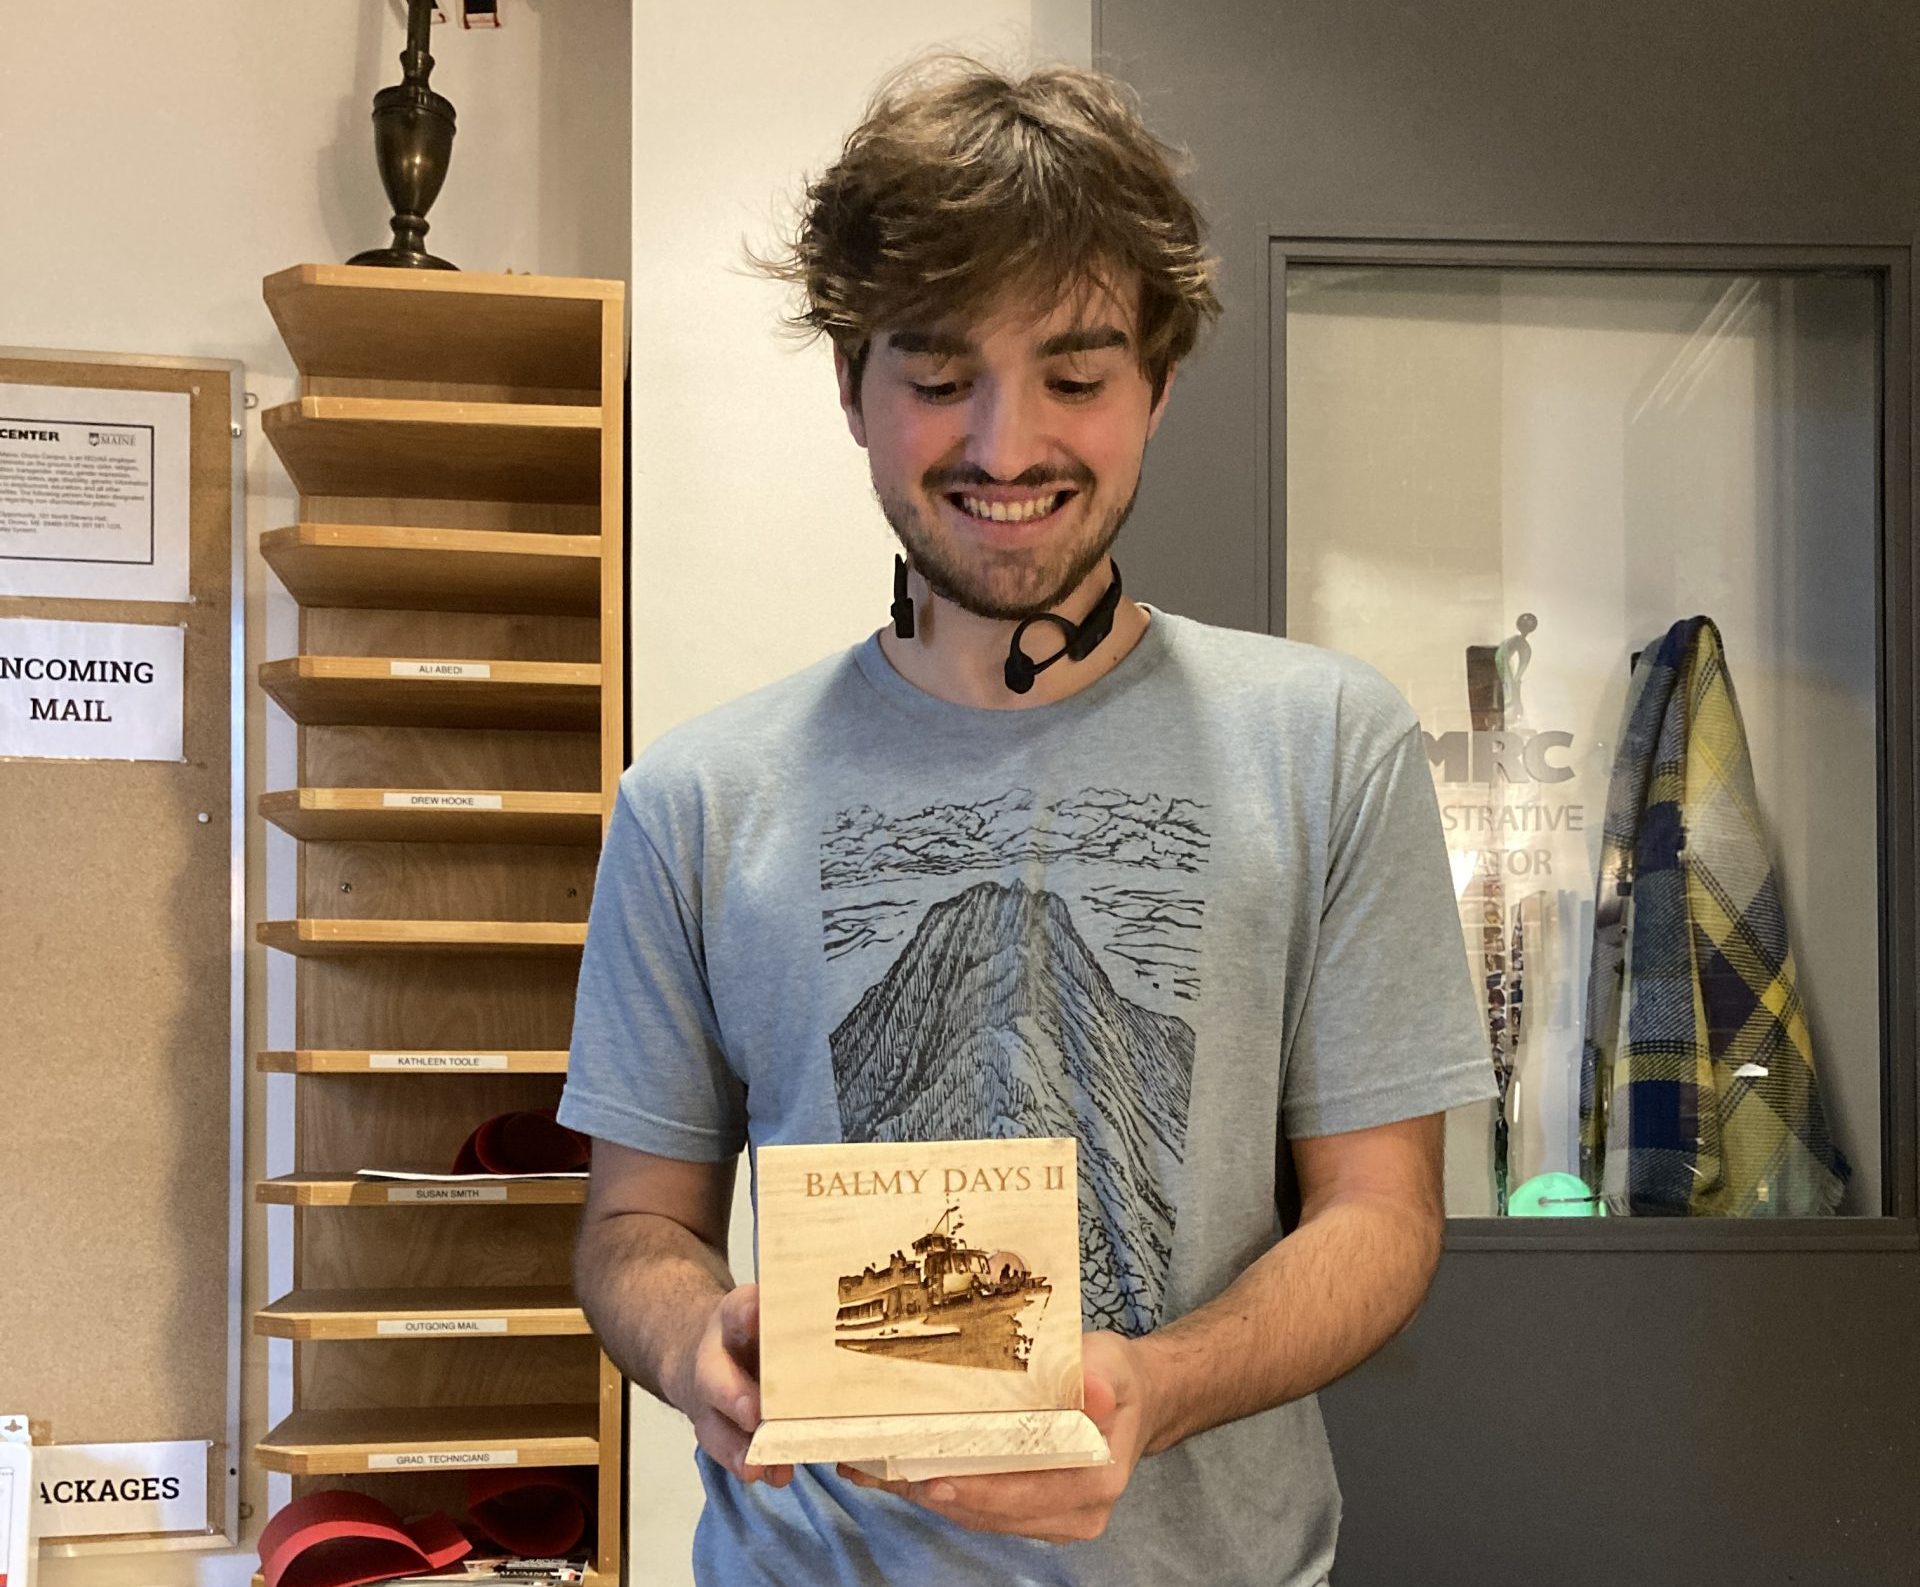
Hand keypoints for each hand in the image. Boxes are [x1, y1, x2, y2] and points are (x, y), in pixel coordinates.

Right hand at [667, 1283, 793, 1487]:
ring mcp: (711, 1398)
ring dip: (739, 1446)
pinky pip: (727, 1449)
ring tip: (758, 1465)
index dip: (747, 1313)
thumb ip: (802, 1316)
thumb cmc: (760, 1332)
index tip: (757, 1317)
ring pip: (715, 1423)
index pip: (739, 1309)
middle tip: (754, 1414)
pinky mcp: (714, 1428)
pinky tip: (773, 1475)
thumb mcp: (773, 1312)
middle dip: (735, 1395)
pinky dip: (748, 1464)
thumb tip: (858, 1316)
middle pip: (715, 1376)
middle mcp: (715, 1356)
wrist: (712, 1353)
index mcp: (735, 1317)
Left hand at [837, 1331, 1153, 1541]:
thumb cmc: (1115, 1377)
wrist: (1129, 1400)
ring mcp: (1050, 1519)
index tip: (931, 1477)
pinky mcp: (1027, 1514)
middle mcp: (1075, 1512)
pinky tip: (893, 1471)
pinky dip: (935, 1490)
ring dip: (924, 1493)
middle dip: (934, 1490)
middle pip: (993, 1510)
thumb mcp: (1109, 1362)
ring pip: (977, 1515)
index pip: (1029, 1493)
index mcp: (1096, 1479)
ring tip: (872, 1467)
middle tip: (879, 1467)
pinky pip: (977, 1508)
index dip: (980, 1488)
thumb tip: (1093, 1389)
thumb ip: (1095, 1373)